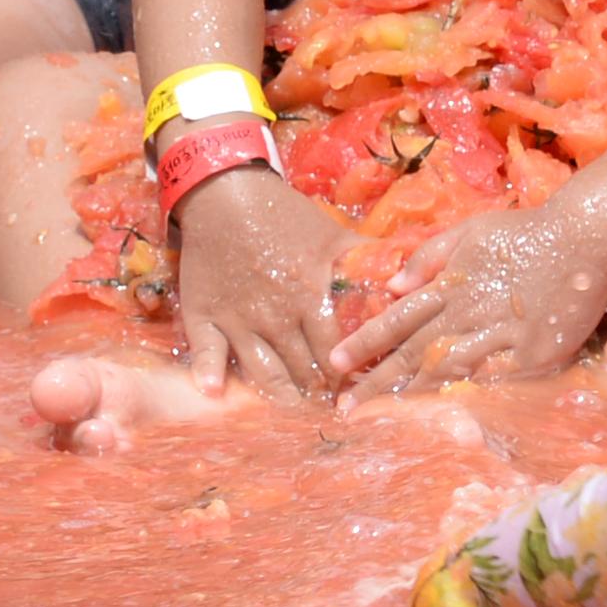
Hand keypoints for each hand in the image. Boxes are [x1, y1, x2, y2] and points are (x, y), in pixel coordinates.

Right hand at [173, 163, 351, 400]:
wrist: (225, 194)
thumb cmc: (282, 213)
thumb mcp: (331, 233)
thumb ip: (365, 261)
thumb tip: (403, 280)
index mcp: (309, 296)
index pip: (335, 350)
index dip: (347, 373)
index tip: (357, 389)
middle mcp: (275, 316)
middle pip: (302, 369)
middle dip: (318, 393)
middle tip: (330, 411)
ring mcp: (237, 319)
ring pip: (262, 371)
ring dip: (280, 396)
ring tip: (294, 413)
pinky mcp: (204, 316)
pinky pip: (206, 352)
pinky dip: (210, 375)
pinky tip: (216, 394)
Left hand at [329, 202, 606, 392]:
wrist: (584, 237)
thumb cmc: (525, 233)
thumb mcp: (469, 231)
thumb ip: (428, 258)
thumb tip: (390, 287)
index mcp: (451, 284)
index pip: (398, 318)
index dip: (365, 342)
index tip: (334, 364)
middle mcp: (469, 312)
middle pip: (414, 352)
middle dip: (377, 381)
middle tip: (345, 407)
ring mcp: (502, 335)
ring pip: (448, 369)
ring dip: (413, 395)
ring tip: (382, 417)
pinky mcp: (534, 354)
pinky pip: (495, 380)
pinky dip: (467, 397)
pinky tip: (443, 417)